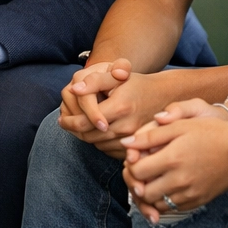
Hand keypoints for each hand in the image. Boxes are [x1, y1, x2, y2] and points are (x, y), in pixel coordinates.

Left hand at [59, 69, 210, 156]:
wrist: (165, 96)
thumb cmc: (137, 84)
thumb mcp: (116, 76)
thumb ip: (94, 81)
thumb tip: (74, 89)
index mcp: (120, 107)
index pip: (85, 122)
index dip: (69, 122)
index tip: (62, 119)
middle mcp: (126, 127)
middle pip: (89, 136)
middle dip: (74, 130)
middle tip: (66, 123)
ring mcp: (132, 140)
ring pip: (98, 145)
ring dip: (85, 137)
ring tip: (78, 127)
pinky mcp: (136, 148)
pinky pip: (109, 151)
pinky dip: (99, 143)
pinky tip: (95, 133)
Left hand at [120, 104, 227, 220]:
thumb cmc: (211, 132)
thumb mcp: (180, 125)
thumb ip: (150, 135)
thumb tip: (126, 144)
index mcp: (172, 158)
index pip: (136, 171)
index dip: (131, 165)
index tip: (137, 158)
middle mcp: (178, 180)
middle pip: (142, 192)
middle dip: (137, 182)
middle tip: (141, 171)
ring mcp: (189, 194)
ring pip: (155, 203)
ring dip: (148, 193)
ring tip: (152, 179)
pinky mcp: (197, 201)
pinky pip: (171, 209)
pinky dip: (164, 201)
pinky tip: (166, 187)